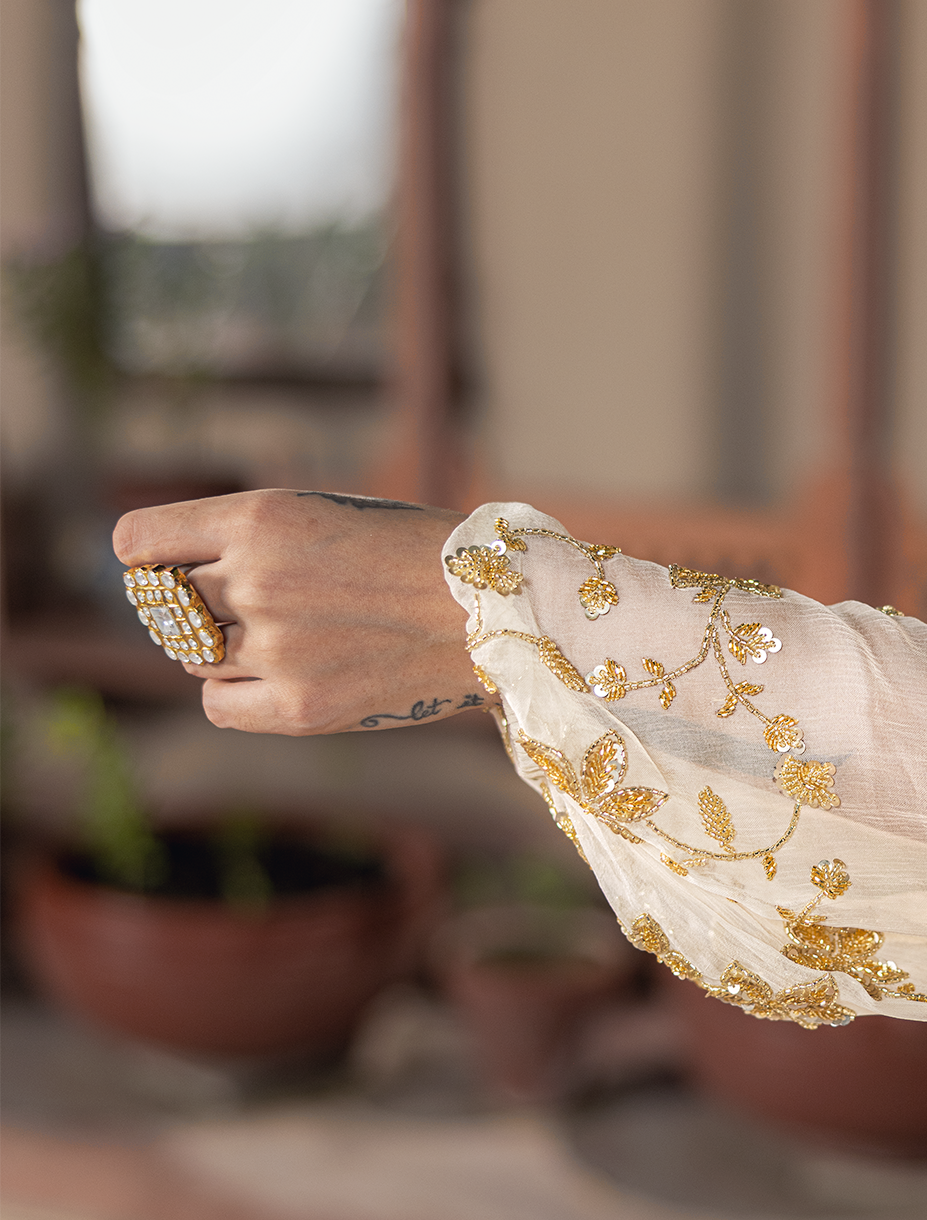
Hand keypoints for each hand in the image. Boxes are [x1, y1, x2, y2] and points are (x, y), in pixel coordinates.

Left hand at [113, 489, 480, 733]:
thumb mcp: (325, 513)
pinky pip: (217, 704)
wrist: (496, 609)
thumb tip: (161, 580)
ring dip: (216, 646)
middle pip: (163, 604)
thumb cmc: (414, 553)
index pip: (137, 544)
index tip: (166, 565)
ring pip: (190, 654)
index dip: (147, 557)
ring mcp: (275, 648)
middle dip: (189, 603)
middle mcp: (257, 580)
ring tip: (282, 635)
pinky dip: (231, 692)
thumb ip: (248, 539)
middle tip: (244, 603)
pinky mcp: (300, 706)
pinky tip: (275, 676)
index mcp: (261, 517)